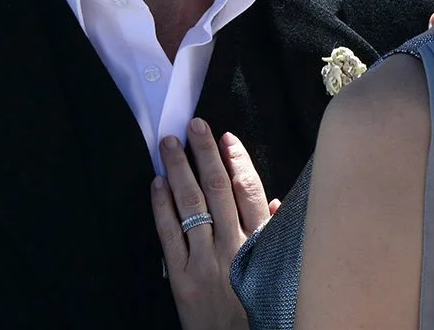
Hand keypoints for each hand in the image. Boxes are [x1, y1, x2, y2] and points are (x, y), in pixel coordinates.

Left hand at [151, 119, 275, 329]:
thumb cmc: (257, 308)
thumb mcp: (276, 271)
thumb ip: (274, 234)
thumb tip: (274, 200)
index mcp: (261, 243)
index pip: (249, 192)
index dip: (237, 162)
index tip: (226, 139)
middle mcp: (234, 247)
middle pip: (217, 189)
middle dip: (204, 153)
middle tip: (194, 125)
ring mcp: (207, 261)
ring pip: (191, 205)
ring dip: (178, 169)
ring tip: (169, 143)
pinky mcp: (183, 278)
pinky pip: (169, 234)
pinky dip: (162, 206)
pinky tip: (157, 183)